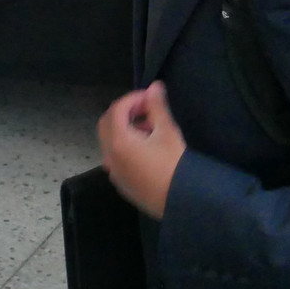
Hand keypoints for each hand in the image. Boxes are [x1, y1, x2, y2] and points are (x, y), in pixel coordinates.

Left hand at [96, 81, 186, 218]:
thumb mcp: (168, 132)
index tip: (150, 97)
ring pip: (110, 142)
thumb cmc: (175, 164)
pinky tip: (147, 149)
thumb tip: (155, 86)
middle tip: (147, 110)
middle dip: (125, 112)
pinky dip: (125, 146)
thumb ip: (157, 107)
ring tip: (151, 129)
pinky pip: (115, 157)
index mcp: (118, 141)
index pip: (116, 109)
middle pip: (107, 124)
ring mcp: (113, 171)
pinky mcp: (120, 183)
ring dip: (125, 129)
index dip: (132, 99)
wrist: (181, 202)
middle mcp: (109, 156)